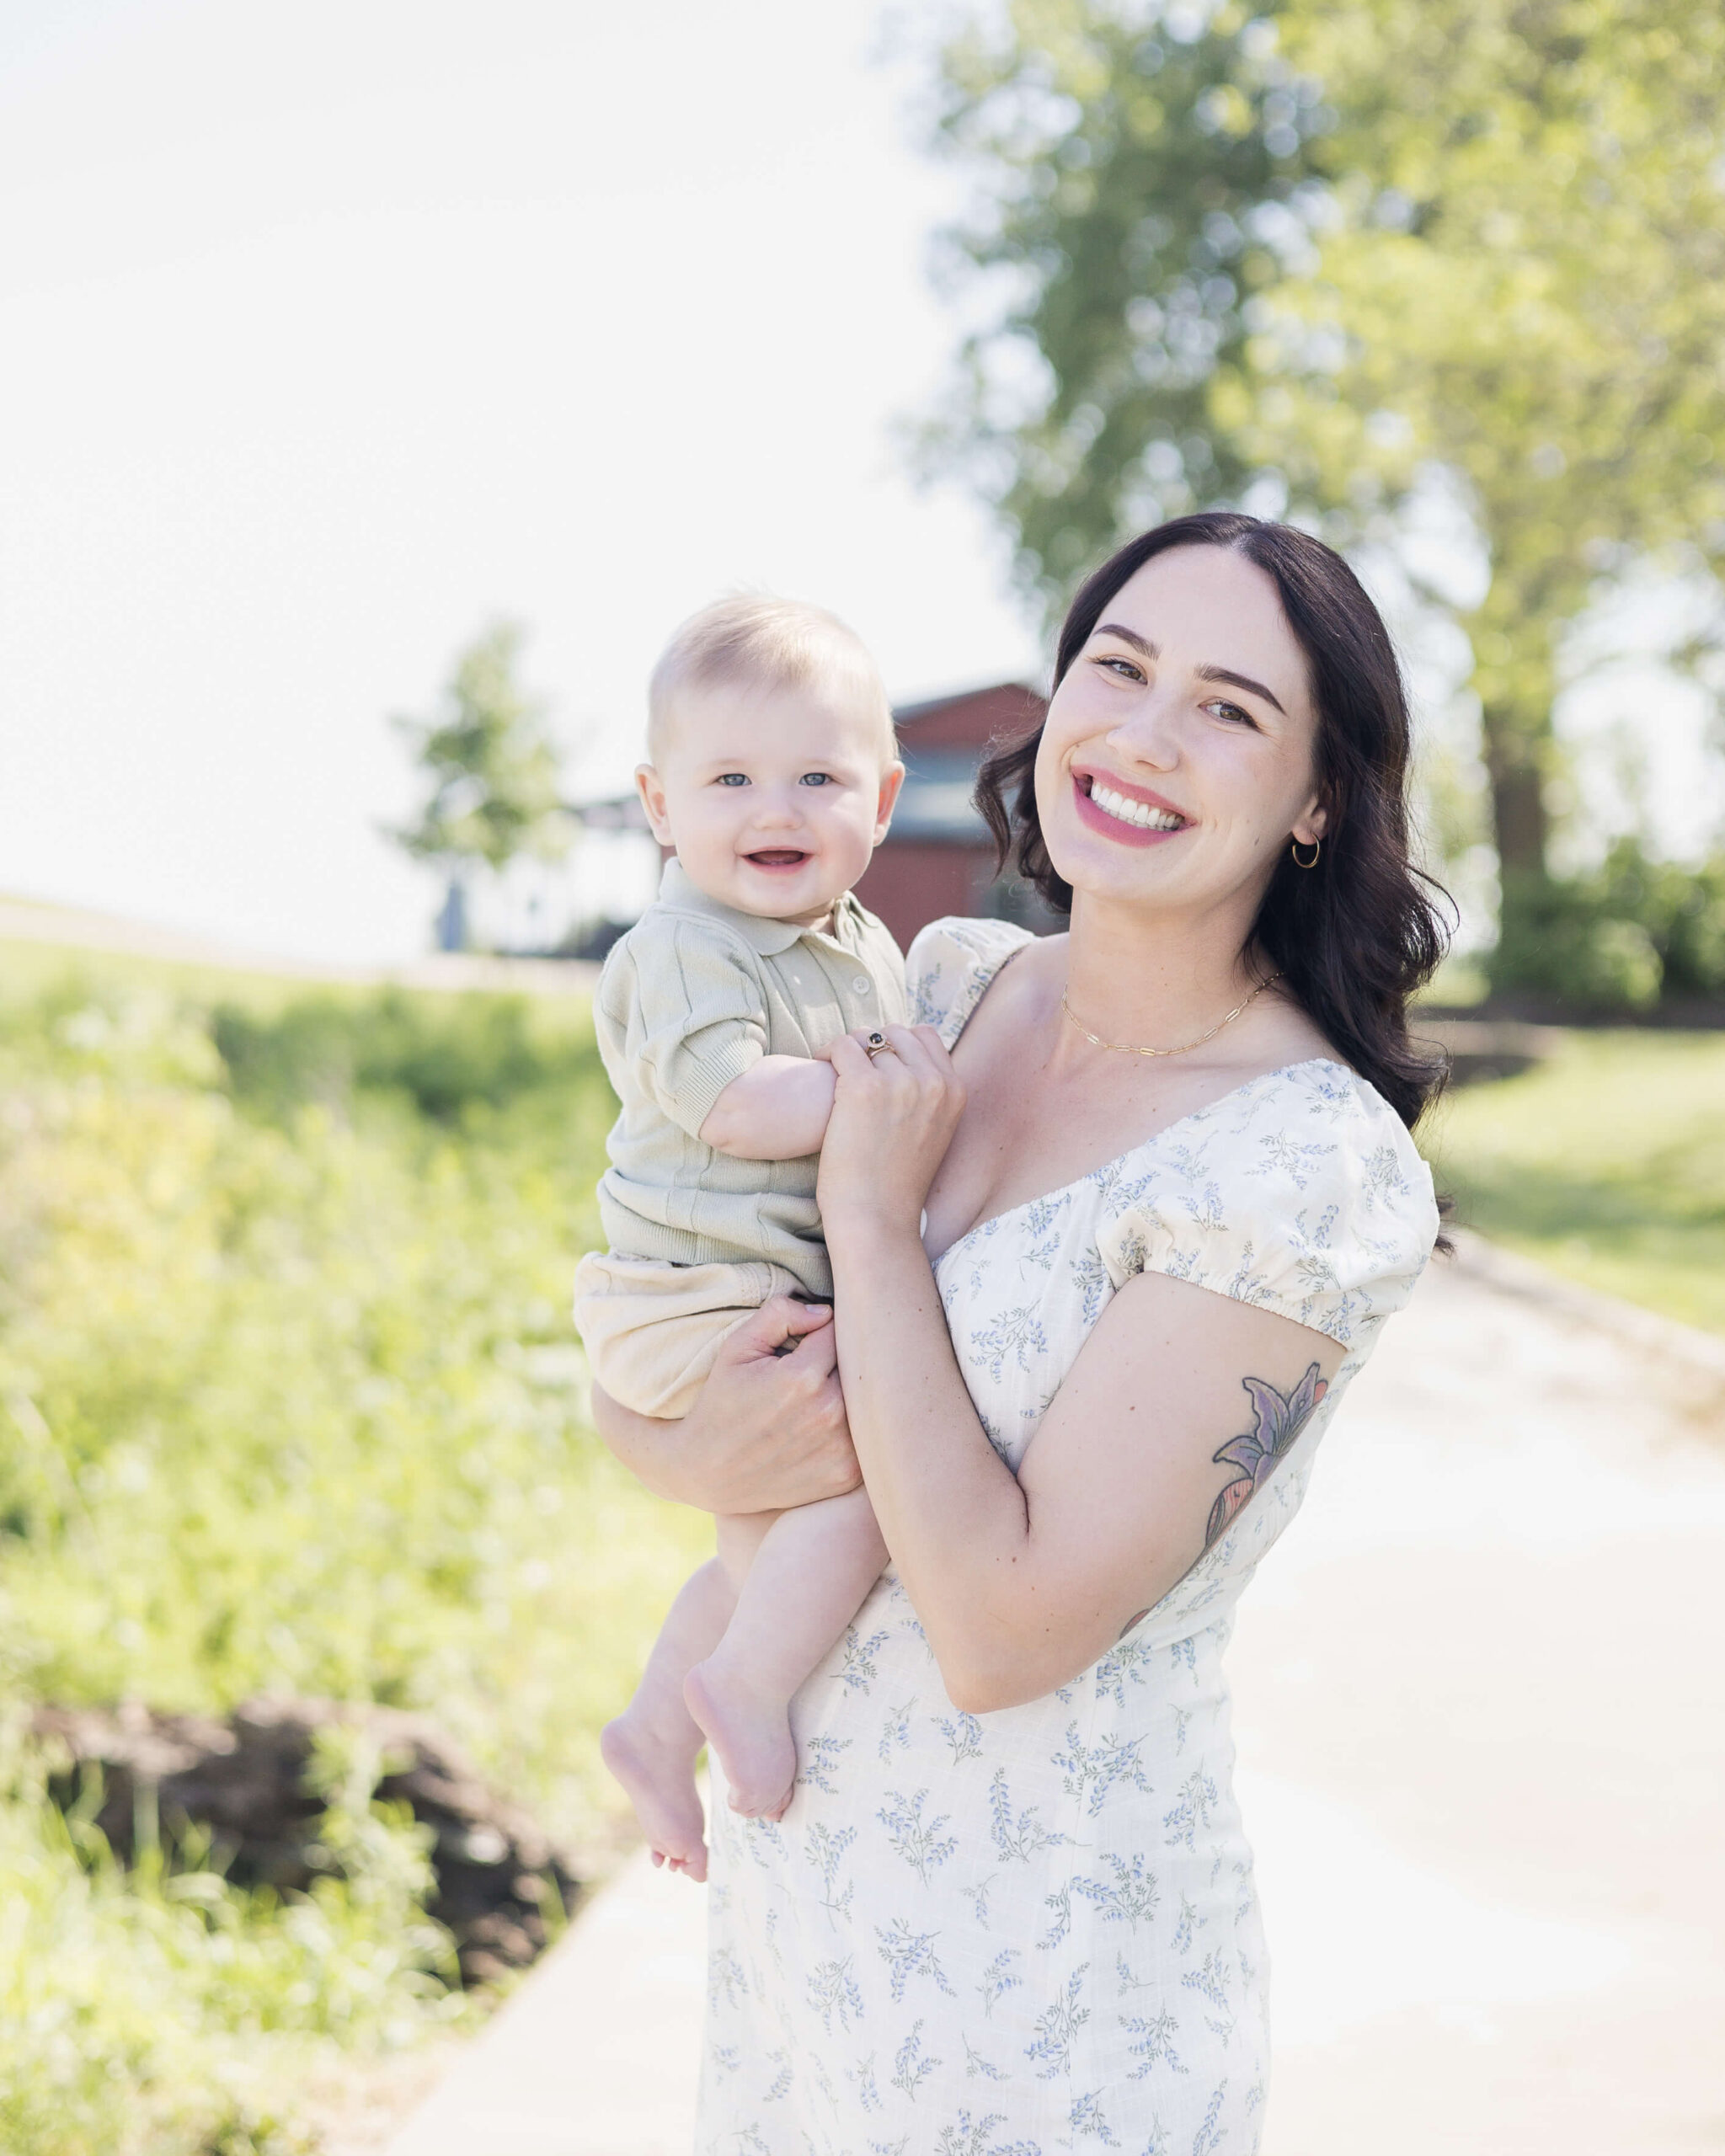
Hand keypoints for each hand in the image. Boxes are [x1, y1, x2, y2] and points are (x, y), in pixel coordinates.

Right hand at [589, 1296, 859, 1513]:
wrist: (710, 1473)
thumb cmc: (722, 1404)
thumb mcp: (737, 1348)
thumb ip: (780, 1314)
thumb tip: (825, 1311)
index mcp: (802, 1377)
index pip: (838, 1332)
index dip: (823, 1333)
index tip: (809, 1343)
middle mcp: (829, 1412)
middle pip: (860, 1366)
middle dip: (842, 1361)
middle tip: (817, 1370)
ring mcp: (842, 1449)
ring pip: (868, 1401)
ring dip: (851, 1395)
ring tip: (818, 1400)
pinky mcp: (848, 1475)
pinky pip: (868, 1437)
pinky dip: (854, 1429)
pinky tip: (823, 1430)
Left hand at [819, 1023, 965, 1243]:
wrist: (878, 1219)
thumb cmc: (896, 1186)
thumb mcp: (933, 1135)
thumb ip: (929, 1099)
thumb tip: (905, 1068)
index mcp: (955, 1092)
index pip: (926, 1037)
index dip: (897, 1045)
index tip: (876, 1063)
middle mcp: (933, 1081)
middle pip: (895, 1033)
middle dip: (871, 1045)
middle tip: (849, 1067)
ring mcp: (899, 1082)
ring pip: (867, 1038)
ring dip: (848, 1052)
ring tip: (833, 1071)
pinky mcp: (863, 1087)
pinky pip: (841, 1047)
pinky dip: (828, 1054)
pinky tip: (820, 1071)